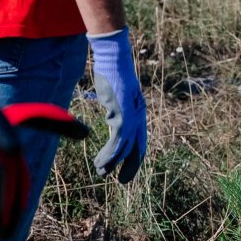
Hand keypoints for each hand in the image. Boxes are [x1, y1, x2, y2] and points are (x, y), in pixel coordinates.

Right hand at [87, 29, 146, 182]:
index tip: (127, 169)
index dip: (134, 157)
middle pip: (138, 148)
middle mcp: (138, 117)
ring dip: (113, 163)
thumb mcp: (116, 94)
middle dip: (131, 166)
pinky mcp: (123, 117)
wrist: (114, 59)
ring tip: (102, 173)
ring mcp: (132, 117)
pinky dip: (110, 156)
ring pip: (125, 149)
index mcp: (138, 113)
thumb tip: (111, 117)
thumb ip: (117, 108)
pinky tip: (101, 163)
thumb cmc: (112, 72)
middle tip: (123, 181)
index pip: (140, 140)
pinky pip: (117, 143)